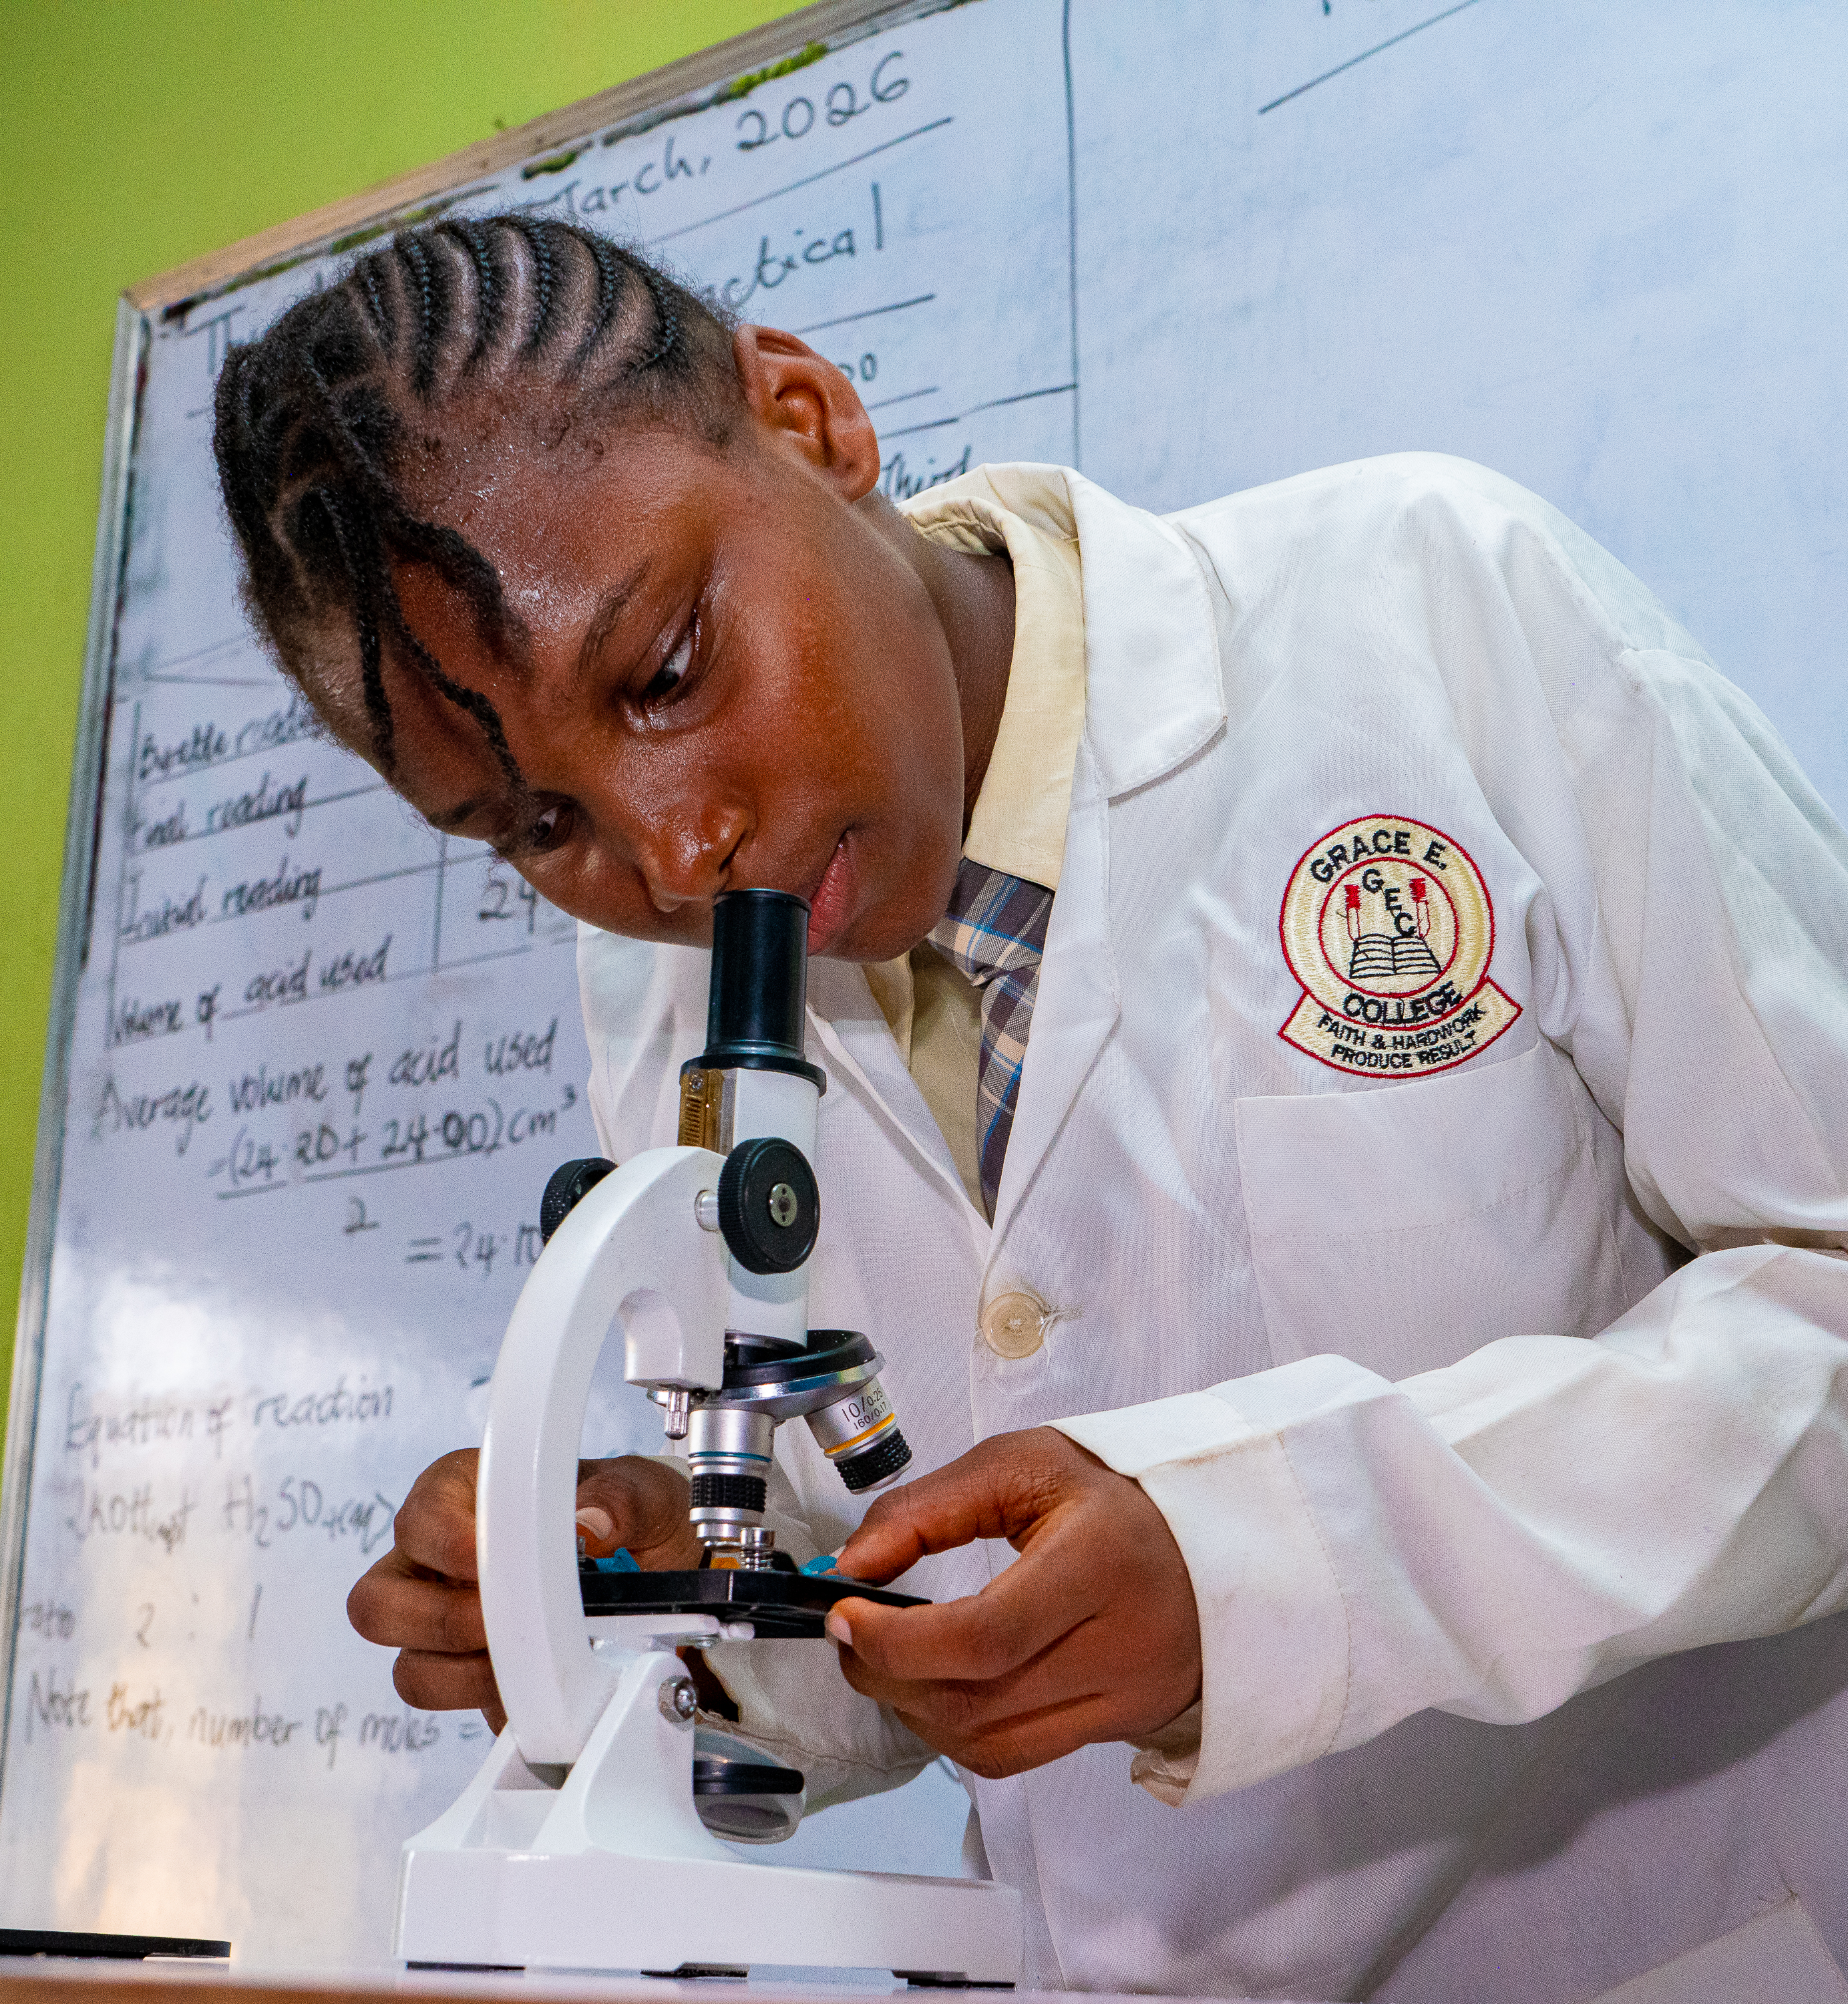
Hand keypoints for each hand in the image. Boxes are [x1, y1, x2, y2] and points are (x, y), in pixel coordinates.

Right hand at [348, 1449, 699, 1732]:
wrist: (662, 1570)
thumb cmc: (634, 1516)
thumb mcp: (643, 1490)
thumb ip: (620, 1498)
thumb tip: (589, 1524)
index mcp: (466, 1493)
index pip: (420, 1515)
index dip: (444, 1544)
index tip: (487, 1563)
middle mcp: (439, 1558)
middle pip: (377, 1601)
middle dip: (440, 1621)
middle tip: (499, 1623)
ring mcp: (448, 1621)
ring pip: (409, 1666)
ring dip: (464, 1674)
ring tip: (525, 1660)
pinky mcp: (472, 1676)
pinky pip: (458, 1706)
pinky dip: (493, 1704)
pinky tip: (536, 1685)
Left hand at [825, 1427, 1200, 1777]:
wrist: (1214, 1539)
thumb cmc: (1116, 1495)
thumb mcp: (1024, 1466)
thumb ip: (927, 1509)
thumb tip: (851, 1565)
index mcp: (1099, 1563)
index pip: (986, 1635)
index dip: (898, 1640)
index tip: (846, 1613)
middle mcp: (1120, 1645)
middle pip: (978, 1701)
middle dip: (889, 1676)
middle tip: (853, 1635)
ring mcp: (1124, 1700)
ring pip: (989, 1746)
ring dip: (915, 1712)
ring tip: (892, 1660)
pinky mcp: (1117, 1729)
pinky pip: (1017, 1757)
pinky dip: (958, 1731)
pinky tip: (941, 1687)